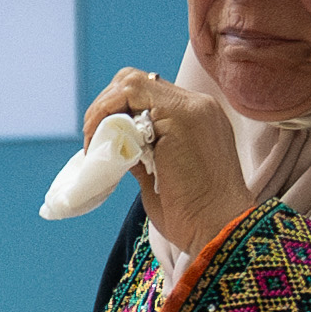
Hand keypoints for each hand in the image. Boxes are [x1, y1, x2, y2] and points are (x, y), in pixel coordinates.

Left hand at [85, 68, 252, 261]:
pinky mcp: (181, 114)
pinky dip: (106, 111)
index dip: (118, 113)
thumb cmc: (192, 218)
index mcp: (198, 120)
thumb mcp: (161, 178)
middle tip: (92, 140)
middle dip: (106, 106)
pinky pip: (131, 92)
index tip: (101, 142)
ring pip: (132, 82)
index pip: (149, 96)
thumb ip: (142, 155)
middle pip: (138, 83)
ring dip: (103, 109)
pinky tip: (99, 138)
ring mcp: (193, 107)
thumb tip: (116, 145)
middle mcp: (199, 107)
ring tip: (93, 141)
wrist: (218, 229)